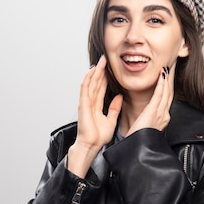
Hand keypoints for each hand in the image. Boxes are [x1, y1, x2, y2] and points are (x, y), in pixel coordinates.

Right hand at [67, 55, 122, 176]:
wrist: (91, 145)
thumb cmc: (98, 136)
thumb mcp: (111, 119)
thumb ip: (114, 108)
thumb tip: (120, 97)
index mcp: (96, 105)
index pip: (102, 87)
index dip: (107, 76)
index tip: (112, 67)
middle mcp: (90, 101)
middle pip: (96, 82)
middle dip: (101, 70)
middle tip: (106, 58)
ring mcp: (86, 102)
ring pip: (91, 83)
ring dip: (95, 71)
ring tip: (101, 60)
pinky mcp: (83, 104)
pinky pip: (85, 89)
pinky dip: (88, 79)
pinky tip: (92, 71)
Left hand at [126, 63, 174, 135]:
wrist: (137, 148)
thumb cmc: (138, 139)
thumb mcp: (146, 126)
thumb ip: (148, 117)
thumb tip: (147, 111)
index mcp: (162, 118)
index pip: (166, 98)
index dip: (167, 86)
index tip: (167, 76)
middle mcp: (164, 115)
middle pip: (169, 93)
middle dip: (170, 80)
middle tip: (170, 67)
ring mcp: (161, 113)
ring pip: (166, 92)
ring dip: (167, 79)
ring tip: (167, 68)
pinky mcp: (154, 112)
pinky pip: (159, 95)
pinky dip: (161, 84)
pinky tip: (162, 76)